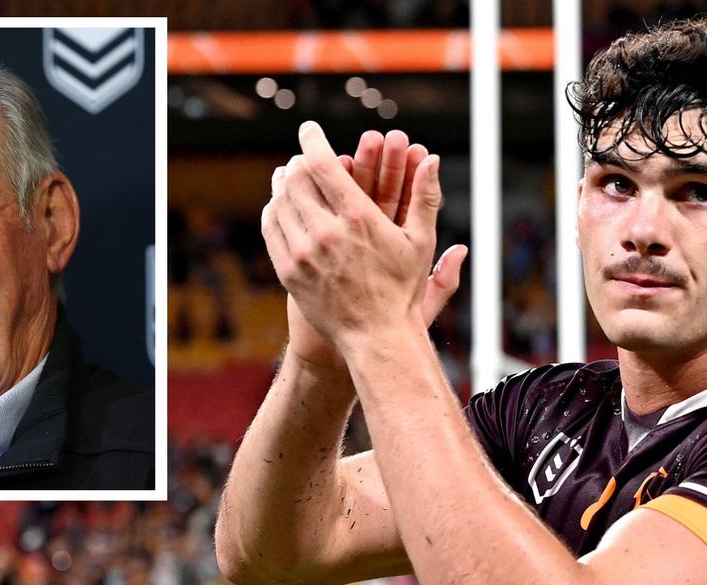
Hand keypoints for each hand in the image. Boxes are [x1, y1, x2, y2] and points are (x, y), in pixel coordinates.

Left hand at [264, 122, 463, 356]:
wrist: (375, 335)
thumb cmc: (401, 288)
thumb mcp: (419, 242)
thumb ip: (425, 197)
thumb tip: (433, 159)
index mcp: (359, 220)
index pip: (324, 165)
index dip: (313, 140)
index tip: (309, 128)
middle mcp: (327, 233)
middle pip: (297, 179)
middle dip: (298, 161)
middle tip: (302, 156)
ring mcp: (304, 253)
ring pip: (281, 201)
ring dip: (283, 183)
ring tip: (288, 176)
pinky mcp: (289, 271)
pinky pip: (273, 228)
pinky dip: (274, 210)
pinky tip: (281, 205)